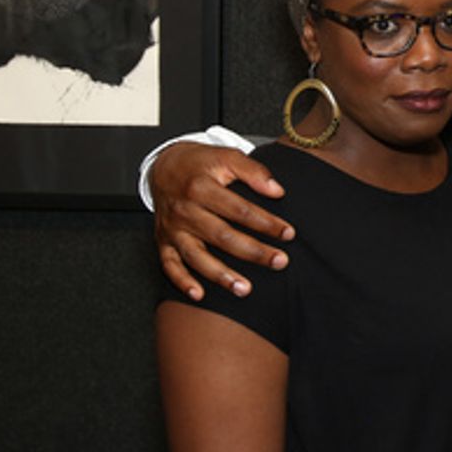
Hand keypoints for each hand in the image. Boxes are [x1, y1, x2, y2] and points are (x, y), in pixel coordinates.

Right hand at [153, 142, 291, 299]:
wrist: (164, 166)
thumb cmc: (201, 163)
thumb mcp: (227, 156)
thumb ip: (253, 171)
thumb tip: (277, 191)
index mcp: (201, 187)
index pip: (239, 210)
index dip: (266, 223)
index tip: (288, 233)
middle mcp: (185, 210)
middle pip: (222, 236)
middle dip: (253, 252)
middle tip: (279, 262)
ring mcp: (172, 228)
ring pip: (196, 257)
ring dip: (221, 275)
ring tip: (245, 289)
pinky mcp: (163, 240)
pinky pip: (169, 265)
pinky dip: (182, 282)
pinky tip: (200, 295)